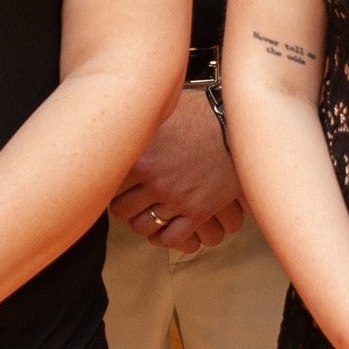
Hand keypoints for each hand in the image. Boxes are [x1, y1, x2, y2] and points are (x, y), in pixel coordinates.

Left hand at [107, 90, 242, 254]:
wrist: (240, 126)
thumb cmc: (201, 111)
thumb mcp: (163, 110)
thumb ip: (139, 125)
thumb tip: (120, 119)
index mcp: (142, 155)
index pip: (109, 181)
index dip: (110, 180)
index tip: (114, 179)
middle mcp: (155, 181)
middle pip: (121, 209)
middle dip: (123, 205)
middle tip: (128, 198)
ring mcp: (177, 199)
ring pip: (143, 226)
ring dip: (140, 222)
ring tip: (145, 213)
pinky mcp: (198, 211)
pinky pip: (171, 238)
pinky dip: (164, 237)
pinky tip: (164, 227)